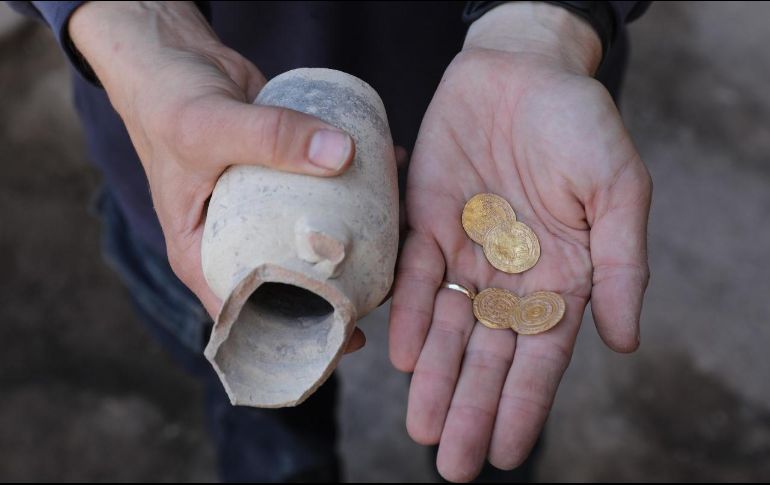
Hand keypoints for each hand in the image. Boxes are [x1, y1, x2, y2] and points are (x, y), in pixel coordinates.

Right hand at [69, 2, 365, 350]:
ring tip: (399, 244)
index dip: (296, 337)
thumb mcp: (209, 127)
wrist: (174, 58)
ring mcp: (265, 213)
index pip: (249, 316)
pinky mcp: (287, 180)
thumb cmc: (168, 102)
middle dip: (337, 294)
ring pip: (312, 242)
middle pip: (290, 286)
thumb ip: (270, 138)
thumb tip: (342, 155)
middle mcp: (237, 242)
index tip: (345, 339)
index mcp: (204, 256)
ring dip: (356, 244)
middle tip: (385, 292)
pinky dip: (355, 191)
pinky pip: (324, 194)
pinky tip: (390, 180)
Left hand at [389, 3, 651, 480]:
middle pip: (490, 355)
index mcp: (563, 275)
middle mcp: (512, 274)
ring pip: (450, 328)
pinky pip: (418, 277)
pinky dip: (412, 314)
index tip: (509, 452)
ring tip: (423, 428)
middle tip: (453, 463)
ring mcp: (468, 252)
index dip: (525, 404)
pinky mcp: (426, 222)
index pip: (543, 355)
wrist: (521, 68)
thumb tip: (626, 342)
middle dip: (472, 408)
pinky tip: (405, 355)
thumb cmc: (579, 123)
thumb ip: (622, 264)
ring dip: (436, 378)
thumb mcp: (617, 188)